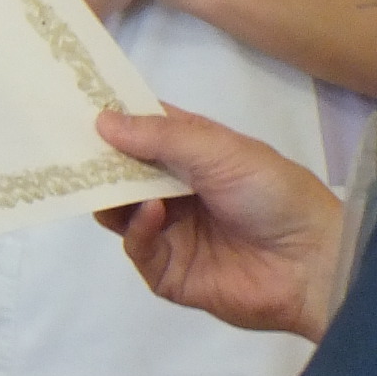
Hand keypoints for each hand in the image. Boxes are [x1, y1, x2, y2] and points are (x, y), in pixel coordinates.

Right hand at [94, 108, 343, 340]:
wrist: (312, 263)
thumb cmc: (272, 193)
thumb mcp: (219, 149)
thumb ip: (159, 136)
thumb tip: (101, 120)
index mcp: (192, 154)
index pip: (142, 131)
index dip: (112, 118)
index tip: (73, 103)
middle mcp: (176, 190)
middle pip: (122, 173)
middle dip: (97, 160)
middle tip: (65, 147)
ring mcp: (170, 231)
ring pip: (119, 212)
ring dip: (111, 196)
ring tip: (104, 183)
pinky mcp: (169, 272)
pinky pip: (138, 249)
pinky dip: (137, 229)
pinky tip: (151, 213)